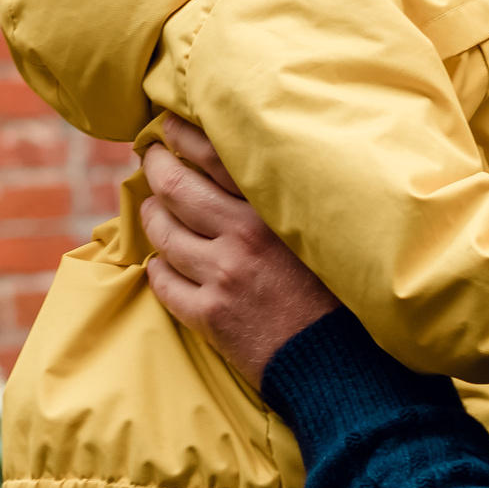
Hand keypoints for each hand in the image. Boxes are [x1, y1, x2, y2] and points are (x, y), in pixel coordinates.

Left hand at [138, 115, 342, 386]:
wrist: (337, 360)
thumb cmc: (336, 293)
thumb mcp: (316, 232)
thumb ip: (281, 202)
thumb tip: (246, 166)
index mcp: (272, 209)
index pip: (214, 155)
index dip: (181, 134)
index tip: (165, 127)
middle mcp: (243, 236)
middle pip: (176, 187)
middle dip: (155, 167)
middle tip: (150, 159)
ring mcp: (222, 276)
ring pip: (162, 234)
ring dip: (152, 216)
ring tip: (153, 209)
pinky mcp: (209, 315)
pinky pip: (163, 283)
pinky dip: (158, 270)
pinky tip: (162, 264)